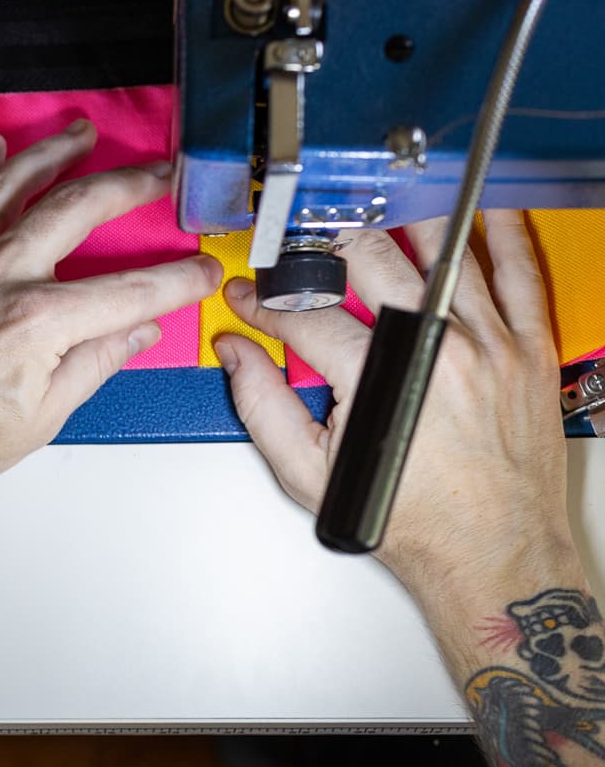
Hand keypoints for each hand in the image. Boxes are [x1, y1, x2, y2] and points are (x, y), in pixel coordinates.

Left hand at [0, 121, 221, 546]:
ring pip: (7, 186)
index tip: (204, 271)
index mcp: (37, 321)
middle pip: (74, 208)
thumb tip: (137, 331)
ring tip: (82, 134)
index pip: (130, 290)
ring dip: (50, 154)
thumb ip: (94, 364)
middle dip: (126, 184)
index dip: (176, 280)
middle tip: (159, 172)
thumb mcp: (40, 419)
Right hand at [218, 213, 575, 606]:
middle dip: (327, 244)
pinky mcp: (531, 348)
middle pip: (374, 259)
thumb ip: (262, 405)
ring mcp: (492, 343)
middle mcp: (441, 350)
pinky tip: (483, 214)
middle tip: (308, 247)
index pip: (306, 313)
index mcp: (380, 377)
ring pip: (447, 250)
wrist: (491, 552)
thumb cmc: (411, 521)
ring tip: (381, 213)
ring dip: (407, 222)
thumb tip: (235, 354)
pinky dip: (502, 234)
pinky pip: (522, 271)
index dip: (265, 299)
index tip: (248, 297)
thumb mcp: (309, 474)